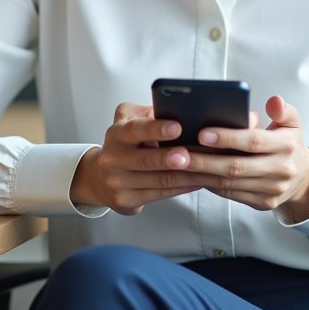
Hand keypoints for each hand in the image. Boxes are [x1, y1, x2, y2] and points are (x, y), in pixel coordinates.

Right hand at [70, 102, 209, 215]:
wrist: (101, 178)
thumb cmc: (124, 145)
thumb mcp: (128, 120)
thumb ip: (147, 113)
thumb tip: (175, 108)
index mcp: (116, 134)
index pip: (135, 130)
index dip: (156, 129)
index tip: (177, 127)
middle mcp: (113, 159)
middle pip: (146, 160)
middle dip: (170, 158)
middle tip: (188, 155)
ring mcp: (118, 182)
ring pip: (159, 180)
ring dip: (186, 175)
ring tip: (206, 168)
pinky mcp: (126, 200)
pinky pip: (161, 194)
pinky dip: (183, 188)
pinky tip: (197, 181)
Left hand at [186, 96, 308, 222]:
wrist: (302, 177)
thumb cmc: (288, 144)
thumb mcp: (291, 122)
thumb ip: (282, 109)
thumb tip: (273, 101)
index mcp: (286, 145)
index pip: (253, 141)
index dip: (228, 138)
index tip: (203, 133)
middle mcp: (280, 169)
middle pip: (237, 166)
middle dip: (205, 160)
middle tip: (180, 153)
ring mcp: (272, 189)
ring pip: (230, 184)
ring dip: (202, 175)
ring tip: (180, 164)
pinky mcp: (263, 203)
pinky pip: (231, 195)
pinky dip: (210, 185)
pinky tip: (193, 175)